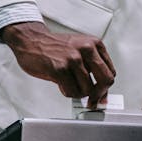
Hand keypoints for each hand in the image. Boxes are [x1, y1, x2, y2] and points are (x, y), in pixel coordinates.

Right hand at [0, 21, 115, 105]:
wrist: (31, 40)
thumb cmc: (54, 46)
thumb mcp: (79, 50)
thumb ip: (91, 67)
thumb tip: (101, 91)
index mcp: (94, 44)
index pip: (110, 71)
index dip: (105, 87)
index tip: (101, 96)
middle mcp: (86, 49)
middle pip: (105, 80)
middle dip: (99, 94)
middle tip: (92, 100)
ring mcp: (73, 59)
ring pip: (88, 89)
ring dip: (79, 93)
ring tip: (70, 86)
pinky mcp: (60, 69)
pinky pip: (72, 91)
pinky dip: (68, 93)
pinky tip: (62, 85)